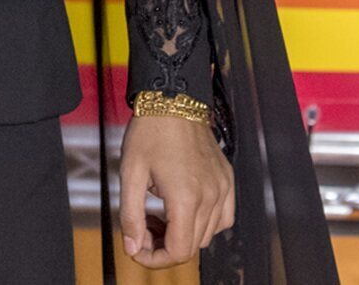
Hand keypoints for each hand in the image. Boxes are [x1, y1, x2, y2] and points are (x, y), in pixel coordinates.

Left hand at [117, 113, 233, 267]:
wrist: (173, 99)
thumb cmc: (150, 132)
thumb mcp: (131, 173)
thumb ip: (131, 215)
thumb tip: (132, 247)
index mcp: (186, 197)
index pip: (179, 251)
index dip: (156, 259)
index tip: (138, 249)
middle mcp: (211, 196)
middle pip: (192, 246)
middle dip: (164, 246)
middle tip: (143, 227)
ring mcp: (222, 188)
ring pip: (207, 235)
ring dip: (183, 235)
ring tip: (159, 216)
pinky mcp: (226, 179)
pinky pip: (223, 217)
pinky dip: (204, 223)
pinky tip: (184, 209)